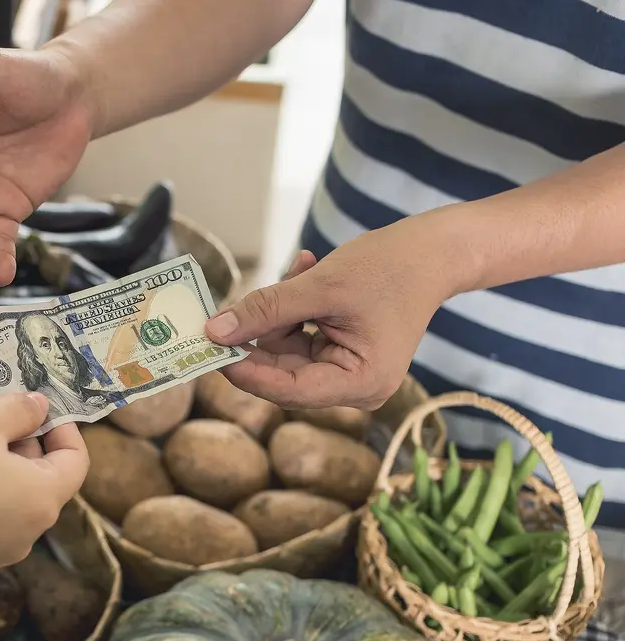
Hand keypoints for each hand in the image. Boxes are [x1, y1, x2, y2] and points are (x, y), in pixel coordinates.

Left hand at [204, 219, 457, 409]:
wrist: (434, 251)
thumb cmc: (389, 267)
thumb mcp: (320, 286)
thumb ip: (266, 310)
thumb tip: (214, 331)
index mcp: (360, 383)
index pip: (287, 389)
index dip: (244, 370)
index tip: (208, 347)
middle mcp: (354, 387)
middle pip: (282, 373)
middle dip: (256, 336)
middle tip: (223, 309)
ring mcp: (347, 372)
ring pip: (285, 351)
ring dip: (279, 312)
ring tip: (299, 270)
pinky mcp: (340, 354)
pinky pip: (299, 338)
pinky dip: (293, 309)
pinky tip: (305, 270)